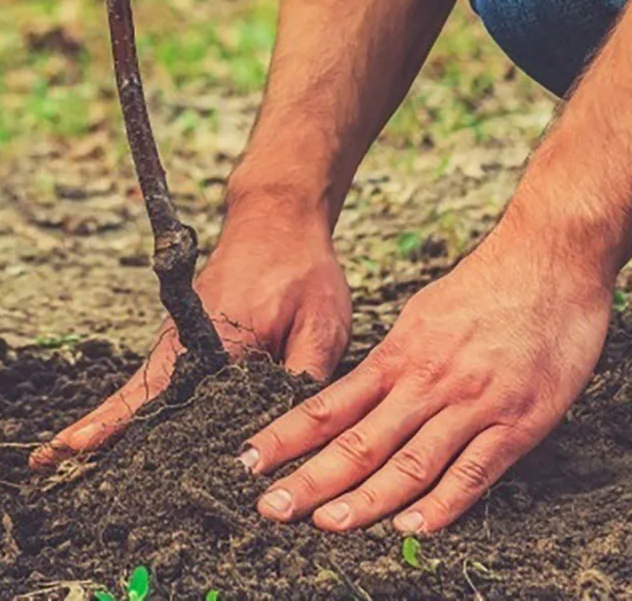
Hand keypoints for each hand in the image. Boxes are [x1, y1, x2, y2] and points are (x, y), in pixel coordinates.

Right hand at [30, 199, 350, 470]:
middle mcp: (185, 339)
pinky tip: (128, 435)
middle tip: (45, 460)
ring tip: (68, 455)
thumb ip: (304, 380)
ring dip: (110, 421)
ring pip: (143, 390)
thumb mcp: (321, 325)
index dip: (116, 421)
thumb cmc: (301, 267)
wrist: (279, 217)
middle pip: (134, 395)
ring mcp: (182, 339)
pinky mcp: (191, 339)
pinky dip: (136, 407)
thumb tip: (292, 437)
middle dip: (93, 428)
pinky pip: (159, 381)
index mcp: (211, 337)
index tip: (77, 444)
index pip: (156, 390)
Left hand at [239, 223, 611, 534]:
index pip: (329, 405)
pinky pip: (473, 471)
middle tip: (269, 507)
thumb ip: (393, 359)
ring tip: (326, 524)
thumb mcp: (422, 316)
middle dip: (310, 479)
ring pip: (408, 463)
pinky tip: (413, 528)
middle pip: (357, 441)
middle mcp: (424, 383)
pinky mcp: (515, 424)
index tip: (249, 459)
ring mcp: (468, 405)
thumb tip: (362, 390)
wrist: (546, 265)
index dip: (286, 436)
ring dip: (365, 500)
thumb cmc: (483, 290)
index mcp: (396, 356)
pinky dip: (443, 504)